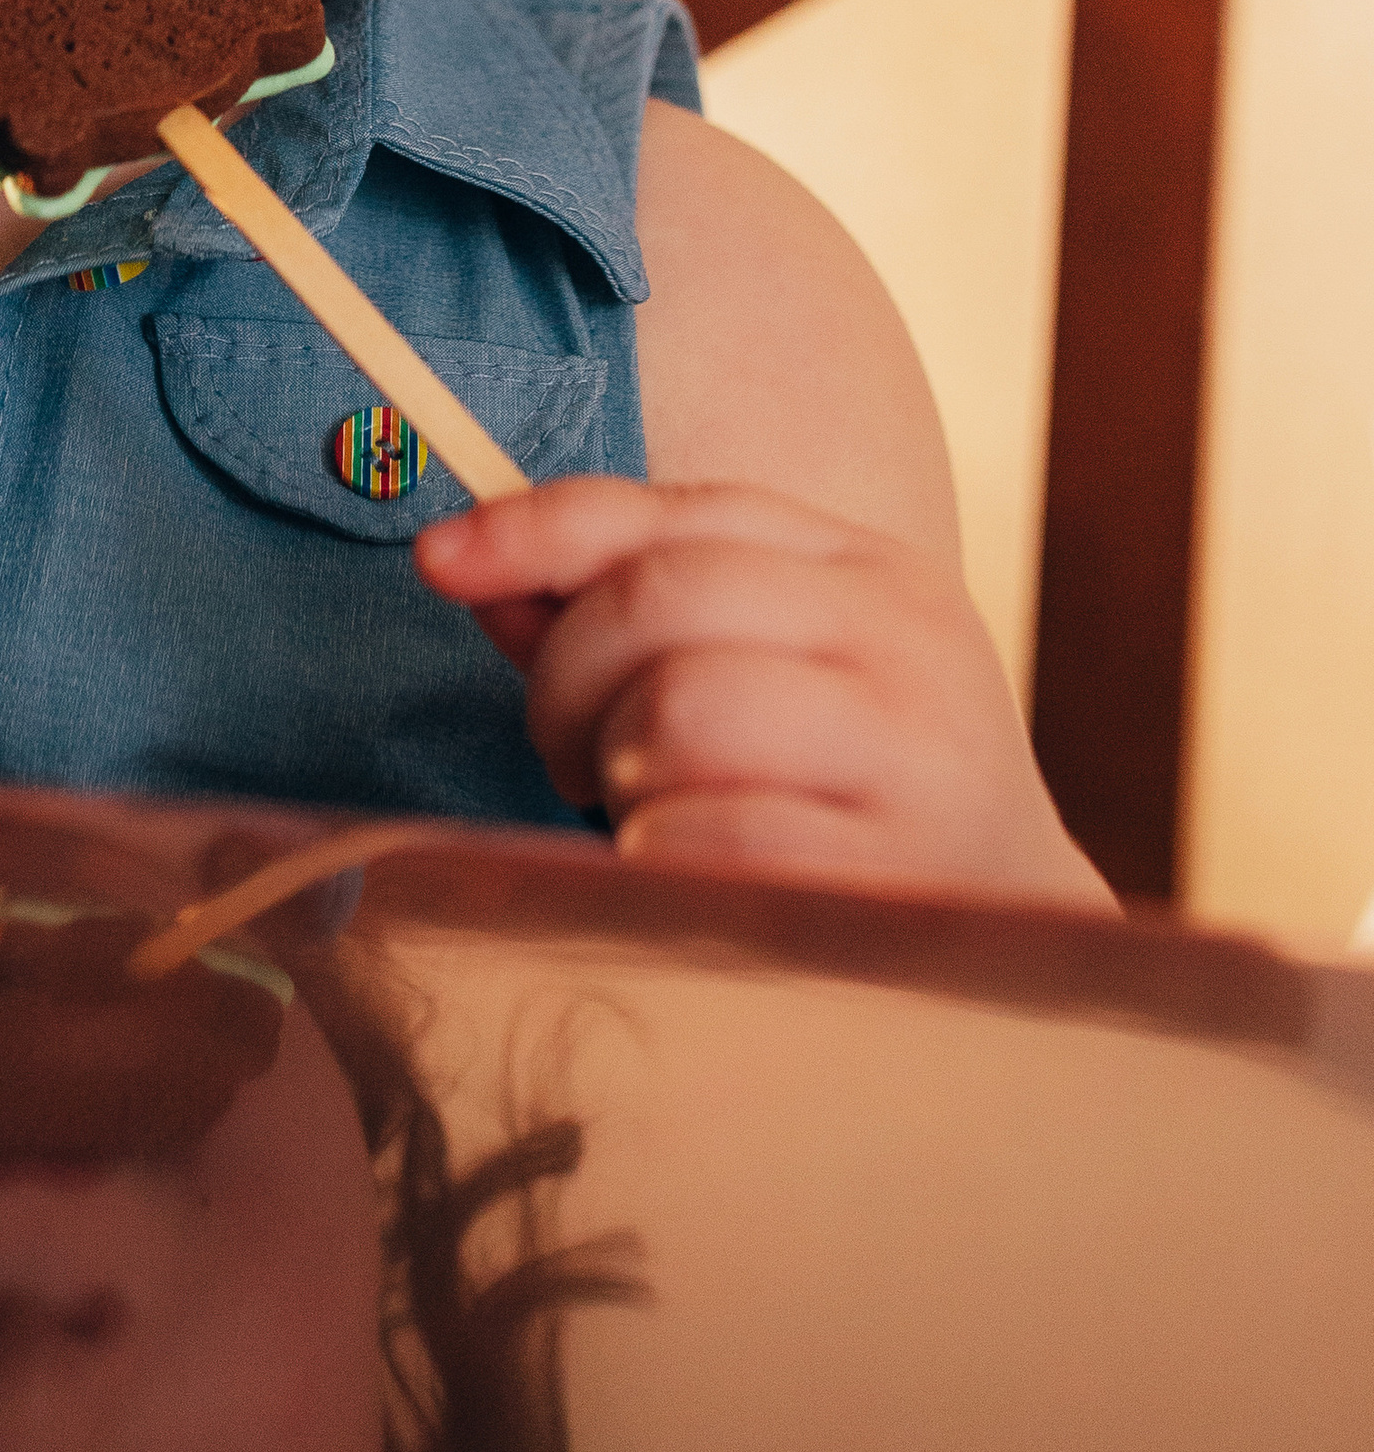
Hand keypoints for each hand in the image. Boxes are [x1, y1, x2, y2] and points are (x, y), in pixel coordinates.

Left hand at [417, 476, 1115, 910]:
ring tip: (644, 812)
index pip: (669, 511)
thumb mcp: (757, 672)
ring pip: (678, 708)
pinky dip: (658, 855)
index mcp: (866, 569)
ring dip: (618, 770)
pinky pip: (709, 836)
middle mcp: (905, 639)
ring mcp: (916, 754)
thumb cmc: (841, 795)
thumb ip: (613, 616)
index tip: (437, 559)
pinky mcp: (898, 873)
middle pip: (655, 601)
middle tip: (574, 755)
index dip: (534, 527)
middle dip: (567, 681)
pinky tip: (683, 874)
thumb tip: (465, 562)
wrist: (1013, 940)